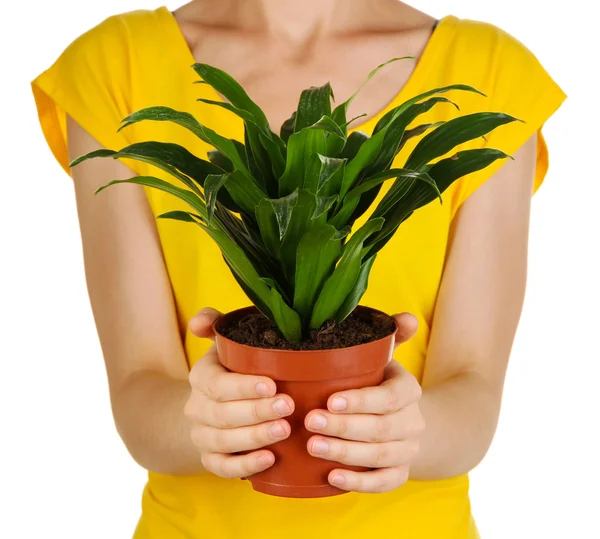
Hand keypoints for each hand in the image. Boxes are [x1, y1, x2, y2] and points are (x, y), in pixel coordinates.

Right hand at [184, 308, 294, 478]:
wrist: (211, 405)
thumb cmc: (232, 368)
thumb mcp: (224, 342)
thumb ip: (214, 324)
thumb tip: (199, 321)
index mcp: (201, 377)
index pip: (217, 385)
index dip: (243, 387)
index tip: (271, 385)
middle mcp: (197, 408)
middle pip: (222, 414)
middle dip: (257, 411)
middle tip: (288, 406)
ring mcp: (202, 435)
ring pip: (223, 441)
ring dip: (255, 437)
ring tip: (284, 430)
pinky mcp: (210, 458)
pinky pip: (223, 467)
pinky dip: (245, 466)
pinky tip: (270, 459)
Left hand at [305, 312, 423, 492]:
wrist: (404, 420)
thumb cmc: (379, 384)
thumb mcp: (385, 358)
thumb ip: (391, 336)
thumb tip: (407, 317)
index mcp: (408, 390)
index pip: (390, 397)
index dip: (362, 401)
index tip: (330, 400)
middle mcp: (413, 422)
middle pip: (381, 428)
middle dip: (344, 427)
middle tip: (310, 421)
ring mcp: (407, 450)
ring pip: (381, 457)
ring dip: (345, 453)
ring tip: (312, 446)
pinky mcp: (399, 473)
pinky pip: (383, 483)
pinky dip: (359, 483)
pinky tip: (331, 477)